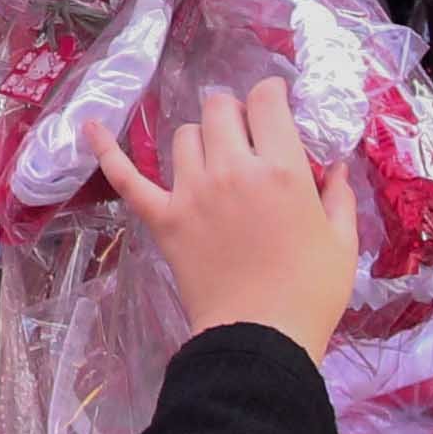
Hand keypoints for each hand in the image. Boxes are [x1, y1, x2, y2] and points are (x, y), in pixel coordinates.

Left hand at [89, 77, 361, 356]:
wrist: (260, 339)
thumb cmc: (311, 292)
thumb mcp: (341, 242)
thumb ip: (338, 196)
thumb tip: (334, 166)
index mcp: (281, 169)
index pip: (265, 102)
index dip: (271, 94)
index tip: (275, 103)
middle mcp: (232, 169)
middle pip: (220, 110)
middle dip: (234, 113)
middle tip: (246, 135)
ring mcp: (191, 192)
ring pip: (184, 135)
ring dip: (200, 138)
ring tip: (212, 156)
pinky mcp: (163, 218)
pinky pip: (127, 176)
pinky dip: (107, 150)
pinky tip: (90, 126)